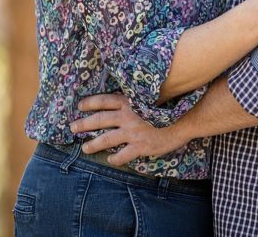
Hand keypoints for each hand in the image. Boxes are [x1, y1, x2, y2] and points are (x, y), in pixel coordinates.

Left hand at [69, 94, 188, 164]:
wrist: (185, 119)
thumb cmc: (168, 106)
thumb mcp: (149, 97)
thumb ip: (135, 99)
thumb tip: (124, 98)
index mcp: (129, 101)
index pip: (104, 100)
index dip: (90, 103)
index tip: (80, 105)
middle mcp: (128, 116)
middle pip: (100, 120)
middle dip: (84, 124)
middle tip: (72, 127)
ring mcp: (133, 132)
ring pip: (106, 139)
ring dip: (93, 144)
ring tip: (85, 148)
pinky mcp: (140, 146)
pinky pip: (122, 155)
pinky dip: (115, 159)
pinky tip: (111, 160)